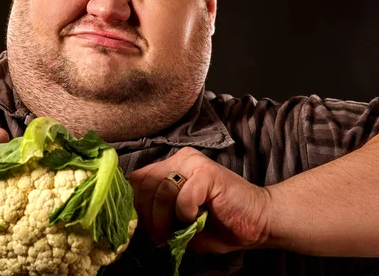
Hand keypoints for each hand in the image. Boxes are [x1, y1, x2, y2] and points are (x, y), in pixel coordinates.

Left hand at [129, 146, 270, 253]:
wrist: (260, 222)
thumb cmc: (222, 224)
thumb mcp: (181, 223)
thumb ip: (158, 218)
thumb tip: (135, 227)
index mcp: (171, 166)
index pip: (136, 180)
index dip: (136, 206)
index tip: (146, 229)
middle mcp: (180, 159)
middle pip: (143, 184)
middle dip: (147, 216)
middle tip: (161, 236)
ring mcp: (193, 162)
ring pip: (160, 190)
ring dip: (165, 219)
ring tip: (179, 231)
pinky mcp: (207, 172)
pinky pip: (182, 197)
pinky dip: (185, 214)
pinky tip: (197, 219)